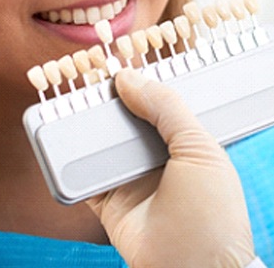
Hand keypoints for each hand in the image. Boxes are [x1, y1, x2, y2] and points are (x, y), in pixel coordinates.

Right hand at [86, 69, 255, 267]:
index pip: (157, 101)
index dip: (138, 81)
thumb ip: (166, 108)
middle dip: (106, 96)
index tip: (117, 59)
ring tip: (69, 92)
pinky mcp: (108, 200)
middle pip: (125, 117)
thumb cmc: (212, 214)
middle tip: (87, 70)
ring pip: (102, 140)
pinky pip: (84, 173)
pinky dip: (70, 157)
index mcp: (184, 141)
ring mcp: (130, 178)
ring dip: (85, 120)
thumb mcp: (199, 148)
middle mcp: (155, 156)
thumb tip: (127, 78)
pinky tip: (61, 132)